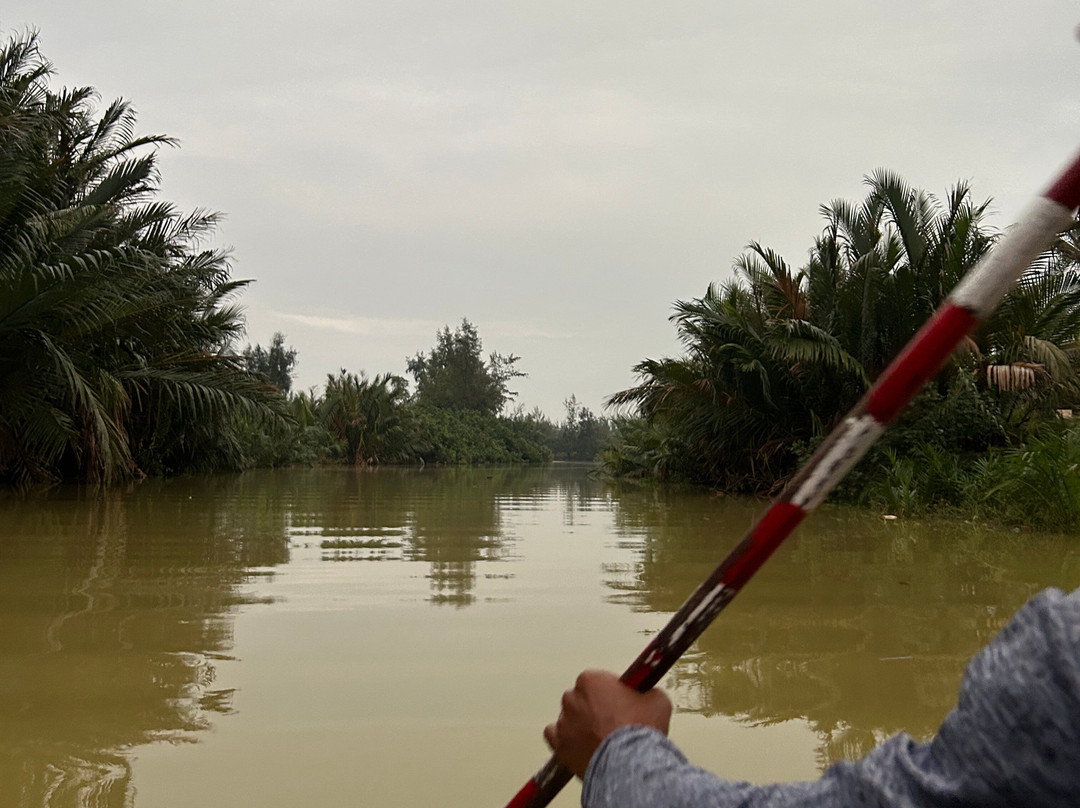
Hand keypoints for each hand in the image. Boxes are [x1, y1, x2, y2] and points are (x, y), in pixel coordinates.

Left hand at [543, 669, 671, 777]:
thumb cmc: (639, 730)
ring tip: (601, 739)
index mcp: (592, 680)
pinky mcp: (559, 745)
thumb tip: (648, 696)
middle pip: (582, 698)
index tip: (620, 701)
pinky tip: (579, 744)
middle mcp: (573, 698)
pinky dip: (565, 740)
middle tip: (613, 721)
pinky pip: (555, 736)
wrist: (629, 763)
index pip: (598, 680)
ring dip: (581, 725)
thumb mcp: (657, 700)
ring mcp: (564, 722)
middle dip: (594, 708)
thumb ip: (646, 692)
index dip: (610, 692)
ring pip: (570, 718)